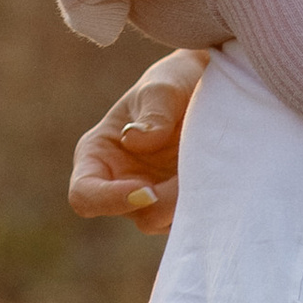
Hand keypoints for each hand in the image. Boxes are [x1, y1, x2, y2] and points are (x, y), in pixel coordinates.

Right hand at [68, 50, 205, 237]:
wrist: (208, 85)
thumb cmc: (175, 82)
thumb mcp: (163, 88)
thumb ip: (153, 112)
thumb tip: (135, 142)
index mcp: (97, 155)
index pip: (85, 194)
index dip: (110, 200)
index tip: (147, 190)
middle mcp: (119, 182)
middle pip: (135, 213)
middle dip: (167, 200)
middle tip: (196, 173)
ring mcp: (150, 197)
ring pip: (166, 220)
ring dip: (188, 202)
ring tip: (210, 165)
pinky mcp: (179, 205)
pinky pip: (189, 219)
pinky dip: (203, 204)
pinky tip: (218, 175)